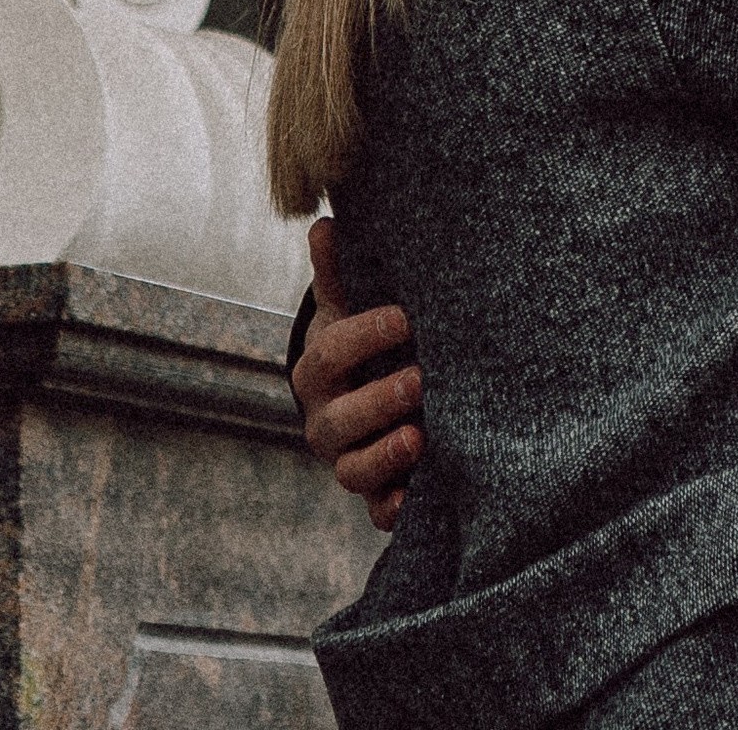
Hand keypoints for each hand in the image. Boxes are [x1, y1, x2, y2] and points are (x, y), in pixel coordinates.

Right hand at [292, 217, 420, 529]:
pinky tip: (417, 499)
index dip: (364, 336)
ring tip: (420, 437)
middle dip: (379, 401)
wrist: (363, 389)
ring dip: (385, 456)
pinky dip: (393, 509)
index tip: (404, 317)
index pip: (331, 354)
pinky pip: (376, 512)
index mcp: (317, 370)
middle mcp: (325, 420)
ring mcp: (346, 459)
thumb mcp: (349, 304)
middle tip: (421, 379)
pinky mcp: (373, 493)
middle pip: (339, 420)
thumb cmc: (363, 337)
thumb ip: (338, 271)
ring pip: (353, 471)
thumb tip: (323, 224)